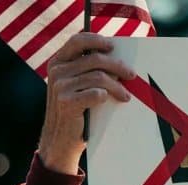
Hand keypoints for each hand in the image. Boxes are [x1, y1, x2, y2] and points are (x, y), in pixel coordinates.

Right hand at [37, 33, 136, 174]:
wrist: (60, 140)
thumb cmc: (73, 111)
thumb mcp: (74, 86)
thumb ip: (84, 70)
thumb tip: (114, 59)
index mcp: (57, 62)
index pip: (77, 41)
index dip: (97, 40)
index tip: (112, 47)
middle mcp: (56, 71)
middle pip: (94, 59)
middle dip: (117, 66)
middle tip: (130, 75)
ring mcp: (60, 86)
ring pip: (99, 77)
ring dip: (117, 86)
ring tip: (125, 95)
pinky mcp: (67, 102)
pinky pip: (96, 93)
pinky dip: (106, 96)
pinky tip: (111, 101)